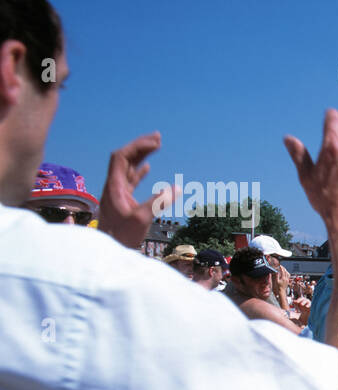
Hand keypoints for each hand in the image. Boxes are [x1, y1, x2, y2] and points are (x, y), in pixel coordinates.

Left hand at [97, 132, 171, 249]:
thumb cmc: (121, 237)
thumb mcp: (141, 219)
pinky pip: (130, 180)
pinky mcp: (121, 201)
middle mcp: (113, 186)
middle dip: (140, 146)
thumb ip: (158, 202)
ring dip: (141, 156)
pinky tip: (147, 167)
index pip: (122, 157)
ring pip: (128, 168)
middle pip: (124, 158)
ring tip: (156, 146)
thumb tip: (177, 188)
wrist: (107, 251)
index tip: (156, 143)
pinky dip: (139, 171)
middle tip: (158, 138)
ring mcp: (117, 193)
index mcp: (114, 186)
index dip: (138, 147)